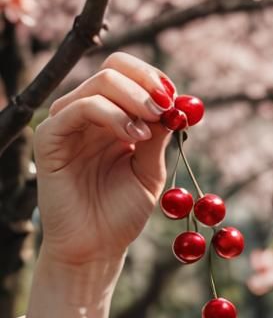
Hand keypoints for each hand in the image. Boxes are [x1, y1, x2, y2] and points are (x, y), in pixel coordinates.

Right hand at [33, 52, 175, 267]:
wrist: (96, 248)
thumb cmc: (122, 213)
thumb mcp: (150, 169)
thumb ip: (159, 134)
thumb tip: (178, 103)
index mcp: (110, 116)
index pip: (126, 73)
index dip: (153, 78)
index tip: (177, 97)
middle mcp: (87, 114)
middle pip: (113, 69)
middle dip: (146, 83)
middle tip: (167, 106)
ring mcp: (66, 123)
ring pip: (100, 83)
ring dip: (134, 100)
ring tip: (149, 131)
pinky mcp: (49, 138)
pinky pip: (79, 108)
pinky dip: (111, 114)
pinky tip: (133, 136)